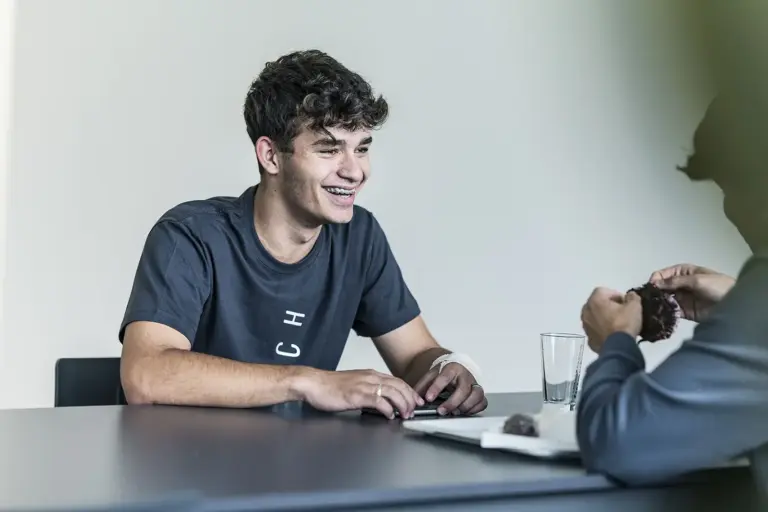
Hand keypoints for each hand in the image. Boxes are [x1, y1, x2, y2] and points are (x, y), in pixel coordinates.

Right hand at [299, 369, 423, 418]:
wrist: (313, 383)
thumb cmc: (330, 387)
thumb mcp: (354, 384)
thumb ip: (368, 390)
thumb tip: (380, 402)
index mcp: (370, 374)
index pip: (397, 381)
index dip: (409, 391)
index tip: (416, 401)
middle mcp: (370, 377)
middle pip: (399, 385)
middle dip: (410, 399)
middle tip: (414, 411)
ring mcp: (364, 385)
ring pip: (392, 392)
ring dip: (402, 404)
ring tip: (405, 415)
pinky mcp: (357, 395)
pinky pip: (379, 401)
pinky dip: (388, 409)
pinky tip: (389, 416)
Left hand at [413, 362, 487, 415]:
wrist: (454, 369)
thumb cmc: (442, 374)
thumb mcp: (430, 376)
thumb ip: (422, 387)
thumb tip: (416, 401)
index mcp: (452, 368)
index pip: (445, 376)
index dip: (436, 387)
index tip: (428, 398)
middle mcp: (465, 375)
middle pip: (463, 389)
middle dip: (452, 402)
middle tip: (441, 411)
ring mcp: (474, 384)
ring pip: (477, 394)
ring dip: (465, 406)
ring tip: (454, 412)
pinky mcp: (479, 393)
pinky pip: (482, 402)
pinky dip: (474, 409)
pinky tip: (463, 412)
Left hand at [581, 288, 641, 352]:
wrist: (618, 348)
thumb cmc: (624, 323)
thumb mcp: (634, 306)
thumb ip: (632, 297)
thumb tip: (630, 296)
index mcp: (595, 301)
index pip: (603, 291)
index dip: (615, 295)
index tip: (625, 303)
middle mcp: (586, 311)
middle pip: (597, 303)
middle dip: (608, 305)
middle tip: (622, 312)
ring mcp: (585, 326)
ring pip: (594, 317)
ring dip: (604, 317)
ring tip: (617, 324)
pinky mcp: (589, 338)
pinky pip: (595, 330)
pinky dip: (602, 330)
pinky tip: (612, 334)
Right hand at [649, 264, 734, 321]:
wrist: (734, 305)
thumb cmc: (717, 287)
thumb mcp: (696, 280)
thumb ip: (675, 282)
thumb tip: (654, 284)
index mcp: (683, 272)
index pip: (663, 274)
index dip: (655, 280)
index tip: (651, 287)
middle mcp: (680, 285)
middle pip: (662, 287)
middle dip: (654, 292)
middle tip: (647, 299)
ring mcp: (682, 298)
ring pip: (664, 299)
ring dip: (658, 303)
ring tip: (651, 308)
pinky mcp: (684, 311)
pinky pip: (671, 311)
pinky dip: (664, 312)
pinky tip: (659, 315)